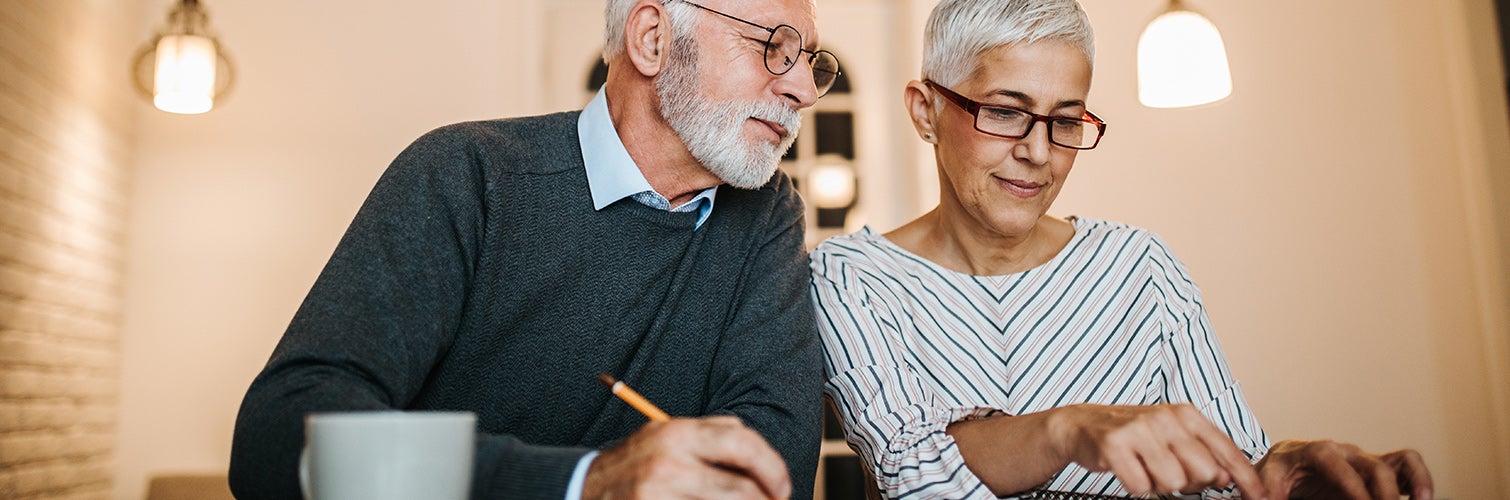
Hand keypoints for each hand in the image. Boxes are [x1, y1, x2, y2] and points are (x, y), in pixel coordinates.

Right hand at [581, 415, 791, 499]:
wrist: (582, 489)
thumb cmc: (635, 464)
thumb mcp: (667, 435)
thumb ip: (712, 436)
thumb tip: (760, 453)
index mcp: (678, 433)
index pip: (744, 444)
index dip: (773, 468)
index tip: (782, 487)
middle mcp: (670, 463)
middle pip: (742, 489)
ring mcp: (660, 494)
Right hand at [1048, 403, 1268, 498]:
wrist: (1082, 425)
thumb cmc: (1134, 435)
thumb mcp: (1173, 437)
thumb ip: (1204, 454)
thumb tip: (1227, 478)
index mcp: (1186, 415)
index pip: (1227, 450)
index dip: (1247, 479)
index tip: (1259, 498)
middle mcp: (1166, 418)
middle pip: (1204, 472)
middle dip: (1191, 483)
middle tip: (1168, 471)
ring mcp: (1140, 429)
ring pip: (1173, 482)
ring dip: (1159, 484)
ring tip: (1145, 468)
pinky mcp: (1114, 444)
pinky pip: (1140, 486)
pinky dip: (1135, 486)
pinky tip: (1127, 469)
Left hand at [1256, 439, 1432, 498]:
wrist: (1286, 463)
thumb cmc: (1278, 471)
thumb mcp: (1269, 478)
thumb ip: (1269, 490)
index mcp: (1316, 450)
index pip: (1335, 462)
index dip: (1350, 484)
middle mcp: (1345, 451)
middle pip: (1373, 466)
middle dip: (1383, 494)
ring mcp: (1365, 458)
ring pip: (1399, 460)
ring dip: (1414, 483)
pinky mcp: (1378, 468)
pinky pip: (1407, 465)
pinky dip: (1420, 479)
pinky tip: (1423, 499)